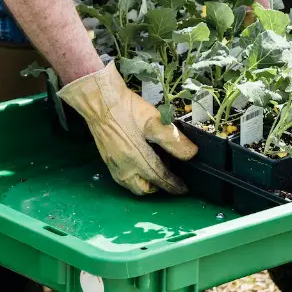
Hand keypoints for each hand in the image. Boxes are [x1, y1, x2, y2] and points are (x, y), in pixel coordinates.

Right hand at [58, 63, 197, 195]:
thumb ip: (173, 139)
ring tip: (154, 169)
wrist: (100, 102)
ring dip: (145, 183)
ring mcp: (114, 165)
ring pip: (131, 185)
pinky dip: (134, 177)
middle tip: (168, 176)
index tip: (183, 188)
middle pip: (144, 188)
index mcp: (138, 160)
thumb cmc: (127, 110)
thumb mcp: (154, 121)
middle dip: (158, 187)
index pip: (160, 179)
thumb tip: (191, 154)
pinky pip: (122, 177)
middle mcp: (125, 168)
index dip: (174, 185)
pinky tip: (138, 163)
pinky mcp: (107, 159)